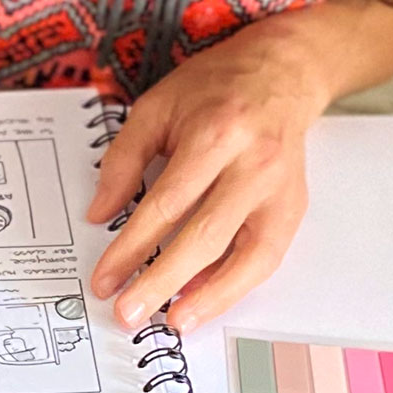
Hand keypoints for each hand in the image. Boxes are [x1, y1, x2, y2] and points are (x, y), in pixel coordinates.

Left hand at [84, 0, 392, 330]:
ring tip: (172, 322)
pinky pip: (266, 258)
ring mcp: (280, 190)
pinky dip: (235, 286)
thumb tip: (99, 214)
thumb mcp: (157, 106)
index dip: (132, 247)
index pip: (167, 204)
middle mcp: (253, 165)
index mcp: (216, 133)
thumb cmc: (216, 87)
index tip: (106, 277)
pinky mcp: (293, 207)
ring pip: (245, 256)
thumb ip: (123, 159)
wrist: (283, 71)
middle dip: (162, 281)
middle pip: (205, 236)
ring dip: (208, 297)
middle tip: (128, 313)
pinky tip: (203, 302)